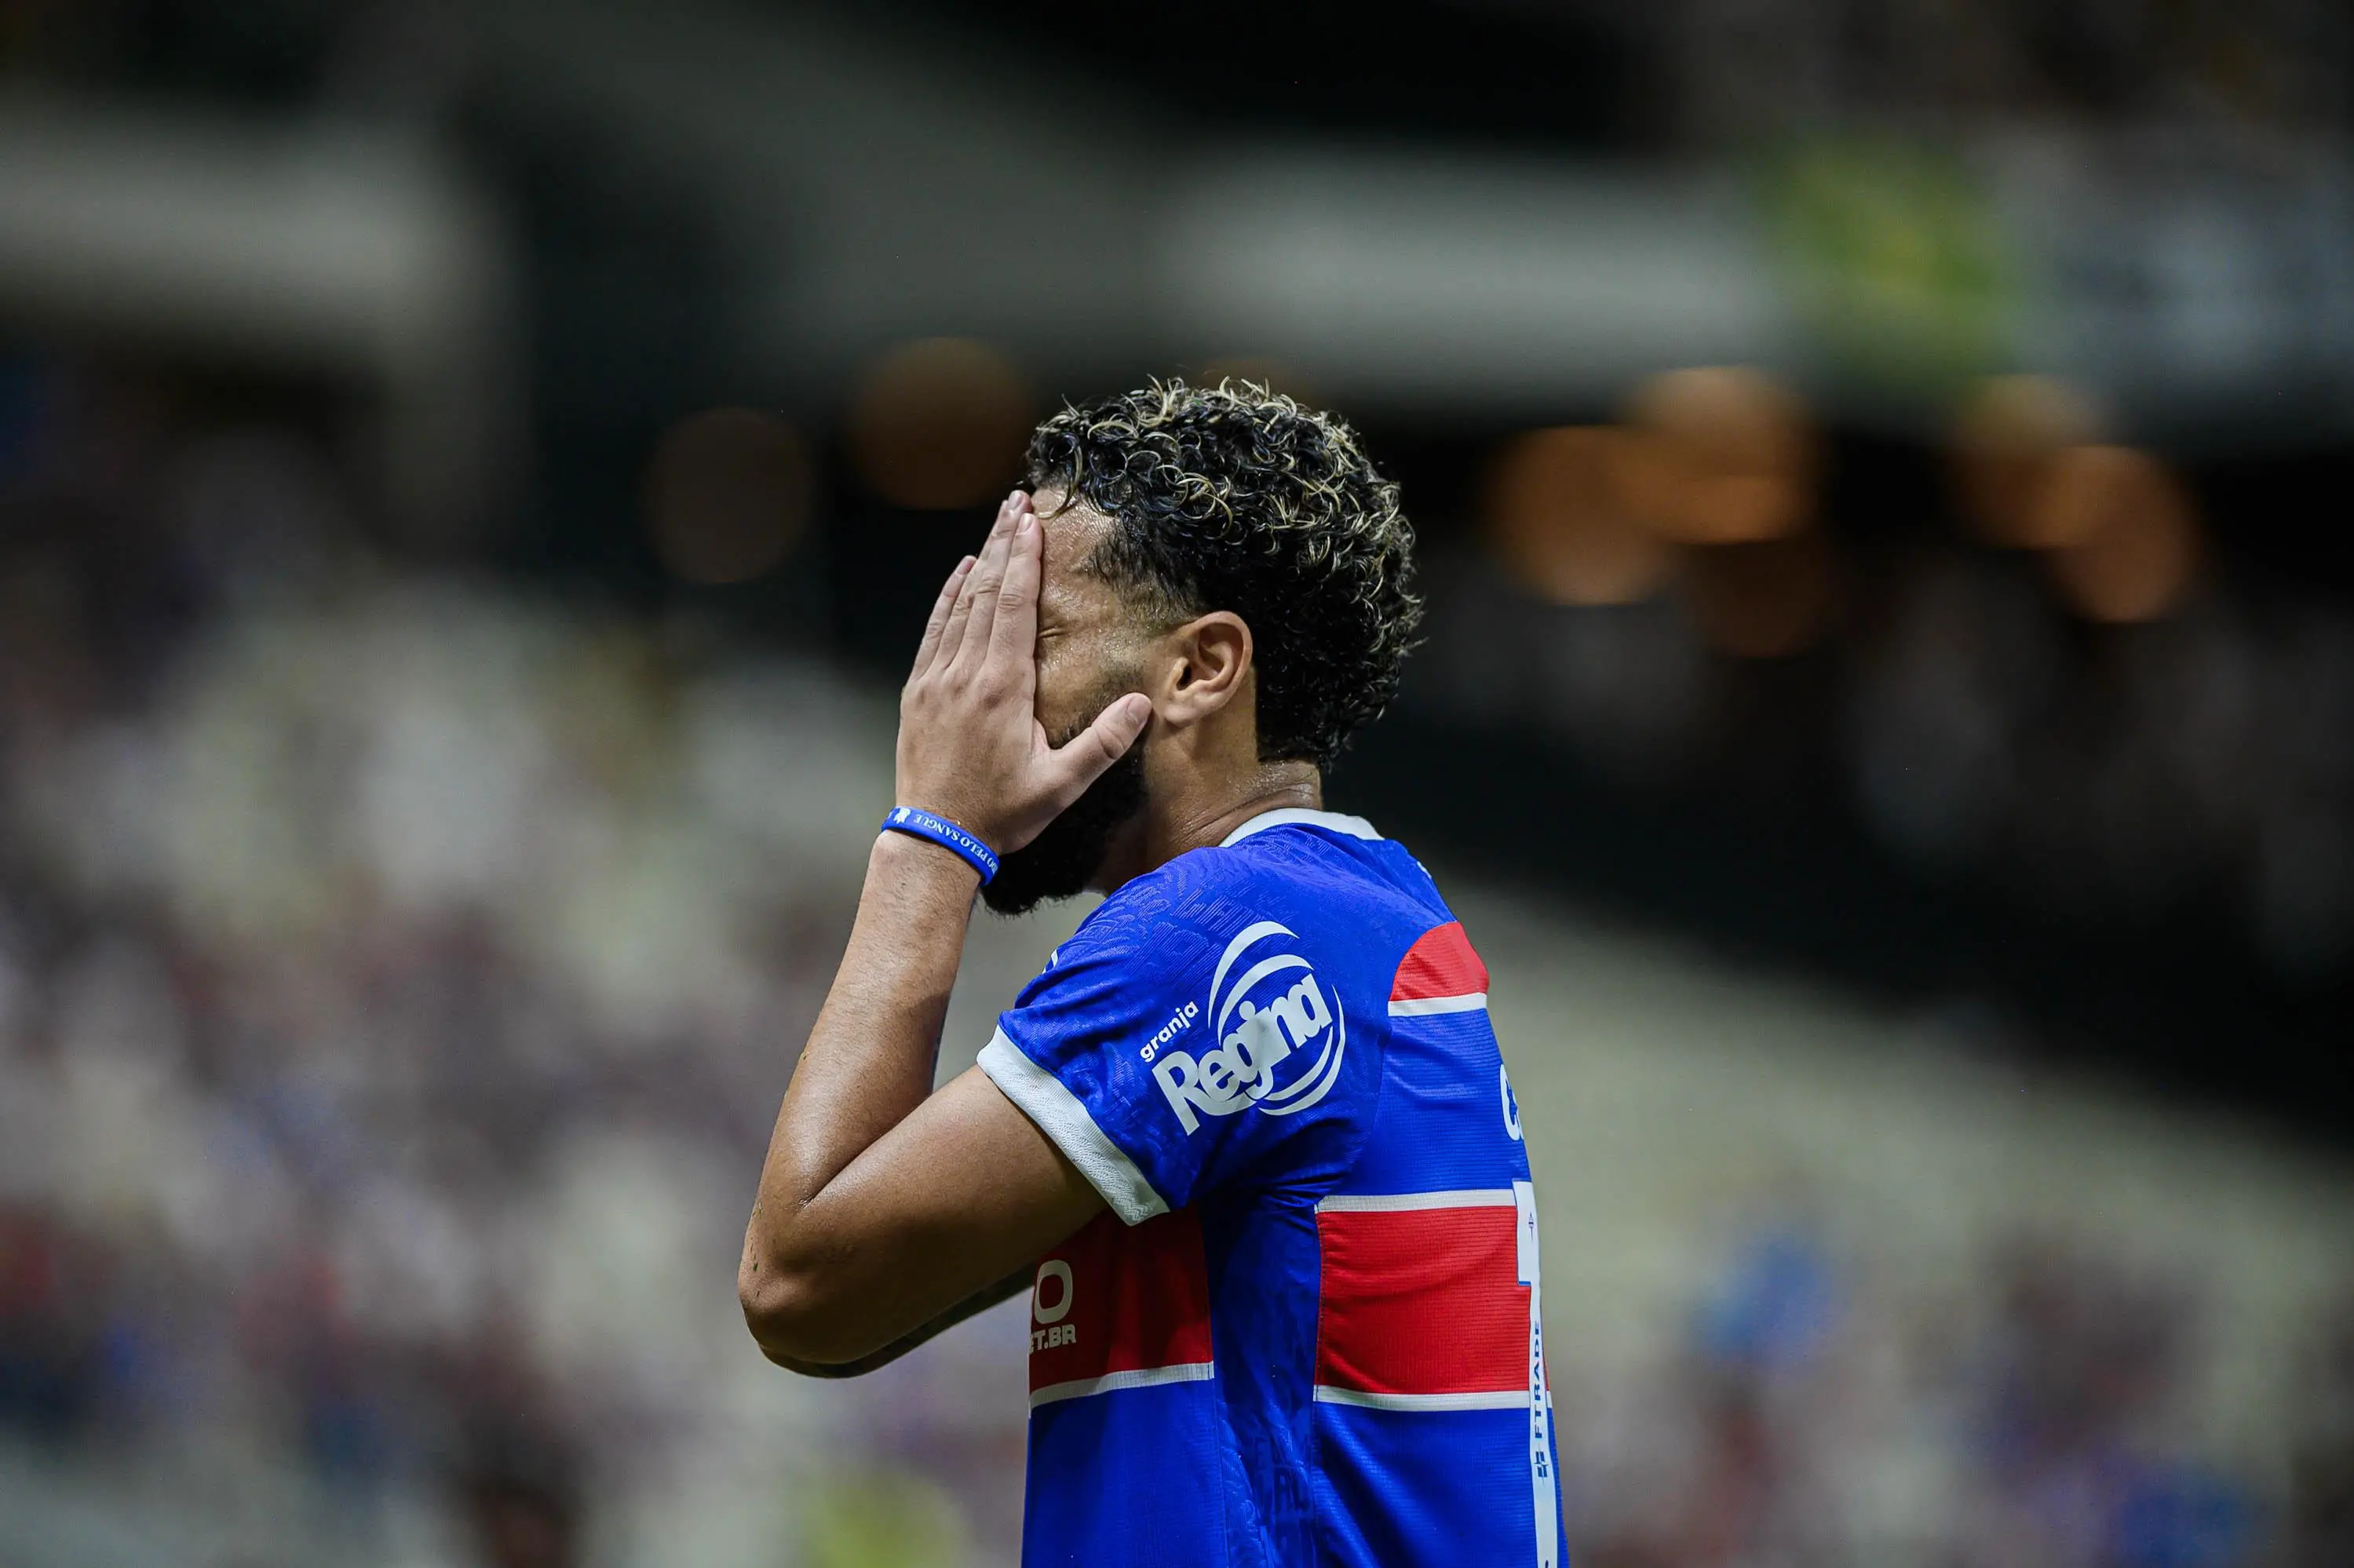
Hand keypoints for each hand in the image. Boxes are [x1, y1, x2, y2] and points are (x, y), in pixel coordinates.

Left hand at [895, 491, 1151, 854]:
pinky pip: (935, 630)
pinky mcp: (918, 691)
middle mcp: (965, 672)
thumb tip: (1144, 704)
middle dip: (1002, 544)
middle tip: (1016, 503)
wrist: (935, 838)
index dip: (1023, 560)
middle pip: (986, 592)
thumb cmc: (1002, 814)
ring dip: (978, 561)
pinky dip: (948, 597)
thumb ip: (1103, 744)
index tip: (1032, 522)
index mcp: (1002, 688)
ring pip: (959, 605)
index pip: (1014, 606)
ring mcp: (936, 679)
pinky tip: (959, 574)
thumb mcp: (1061, 786)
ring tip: (995, 524)